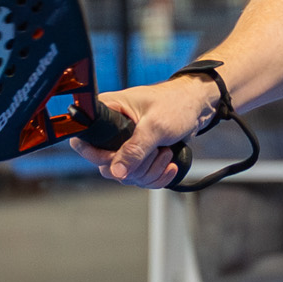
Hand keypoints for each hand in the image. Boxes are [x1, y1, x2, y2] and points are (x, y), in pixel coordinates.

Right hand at [71, 77, 213, 188]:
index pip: (84, 141)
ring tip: (166, 152)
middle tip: (156, 151)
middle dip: (136, 166)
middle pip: (107, 165)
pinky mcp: (140, 155)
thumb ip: (135, 149)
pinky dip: (156, 176)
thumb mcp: (155, 126)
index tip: (118, 158)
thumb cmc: (177, 104)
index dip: (98, 156)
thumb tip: (116, 172)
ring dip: (150, 171)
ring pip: (126, 175)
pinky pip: (140, 177)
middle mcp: (112, 130)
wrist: (198, 107)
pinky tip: (169, 164)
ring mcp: (126, 144)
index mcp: (108, 112)